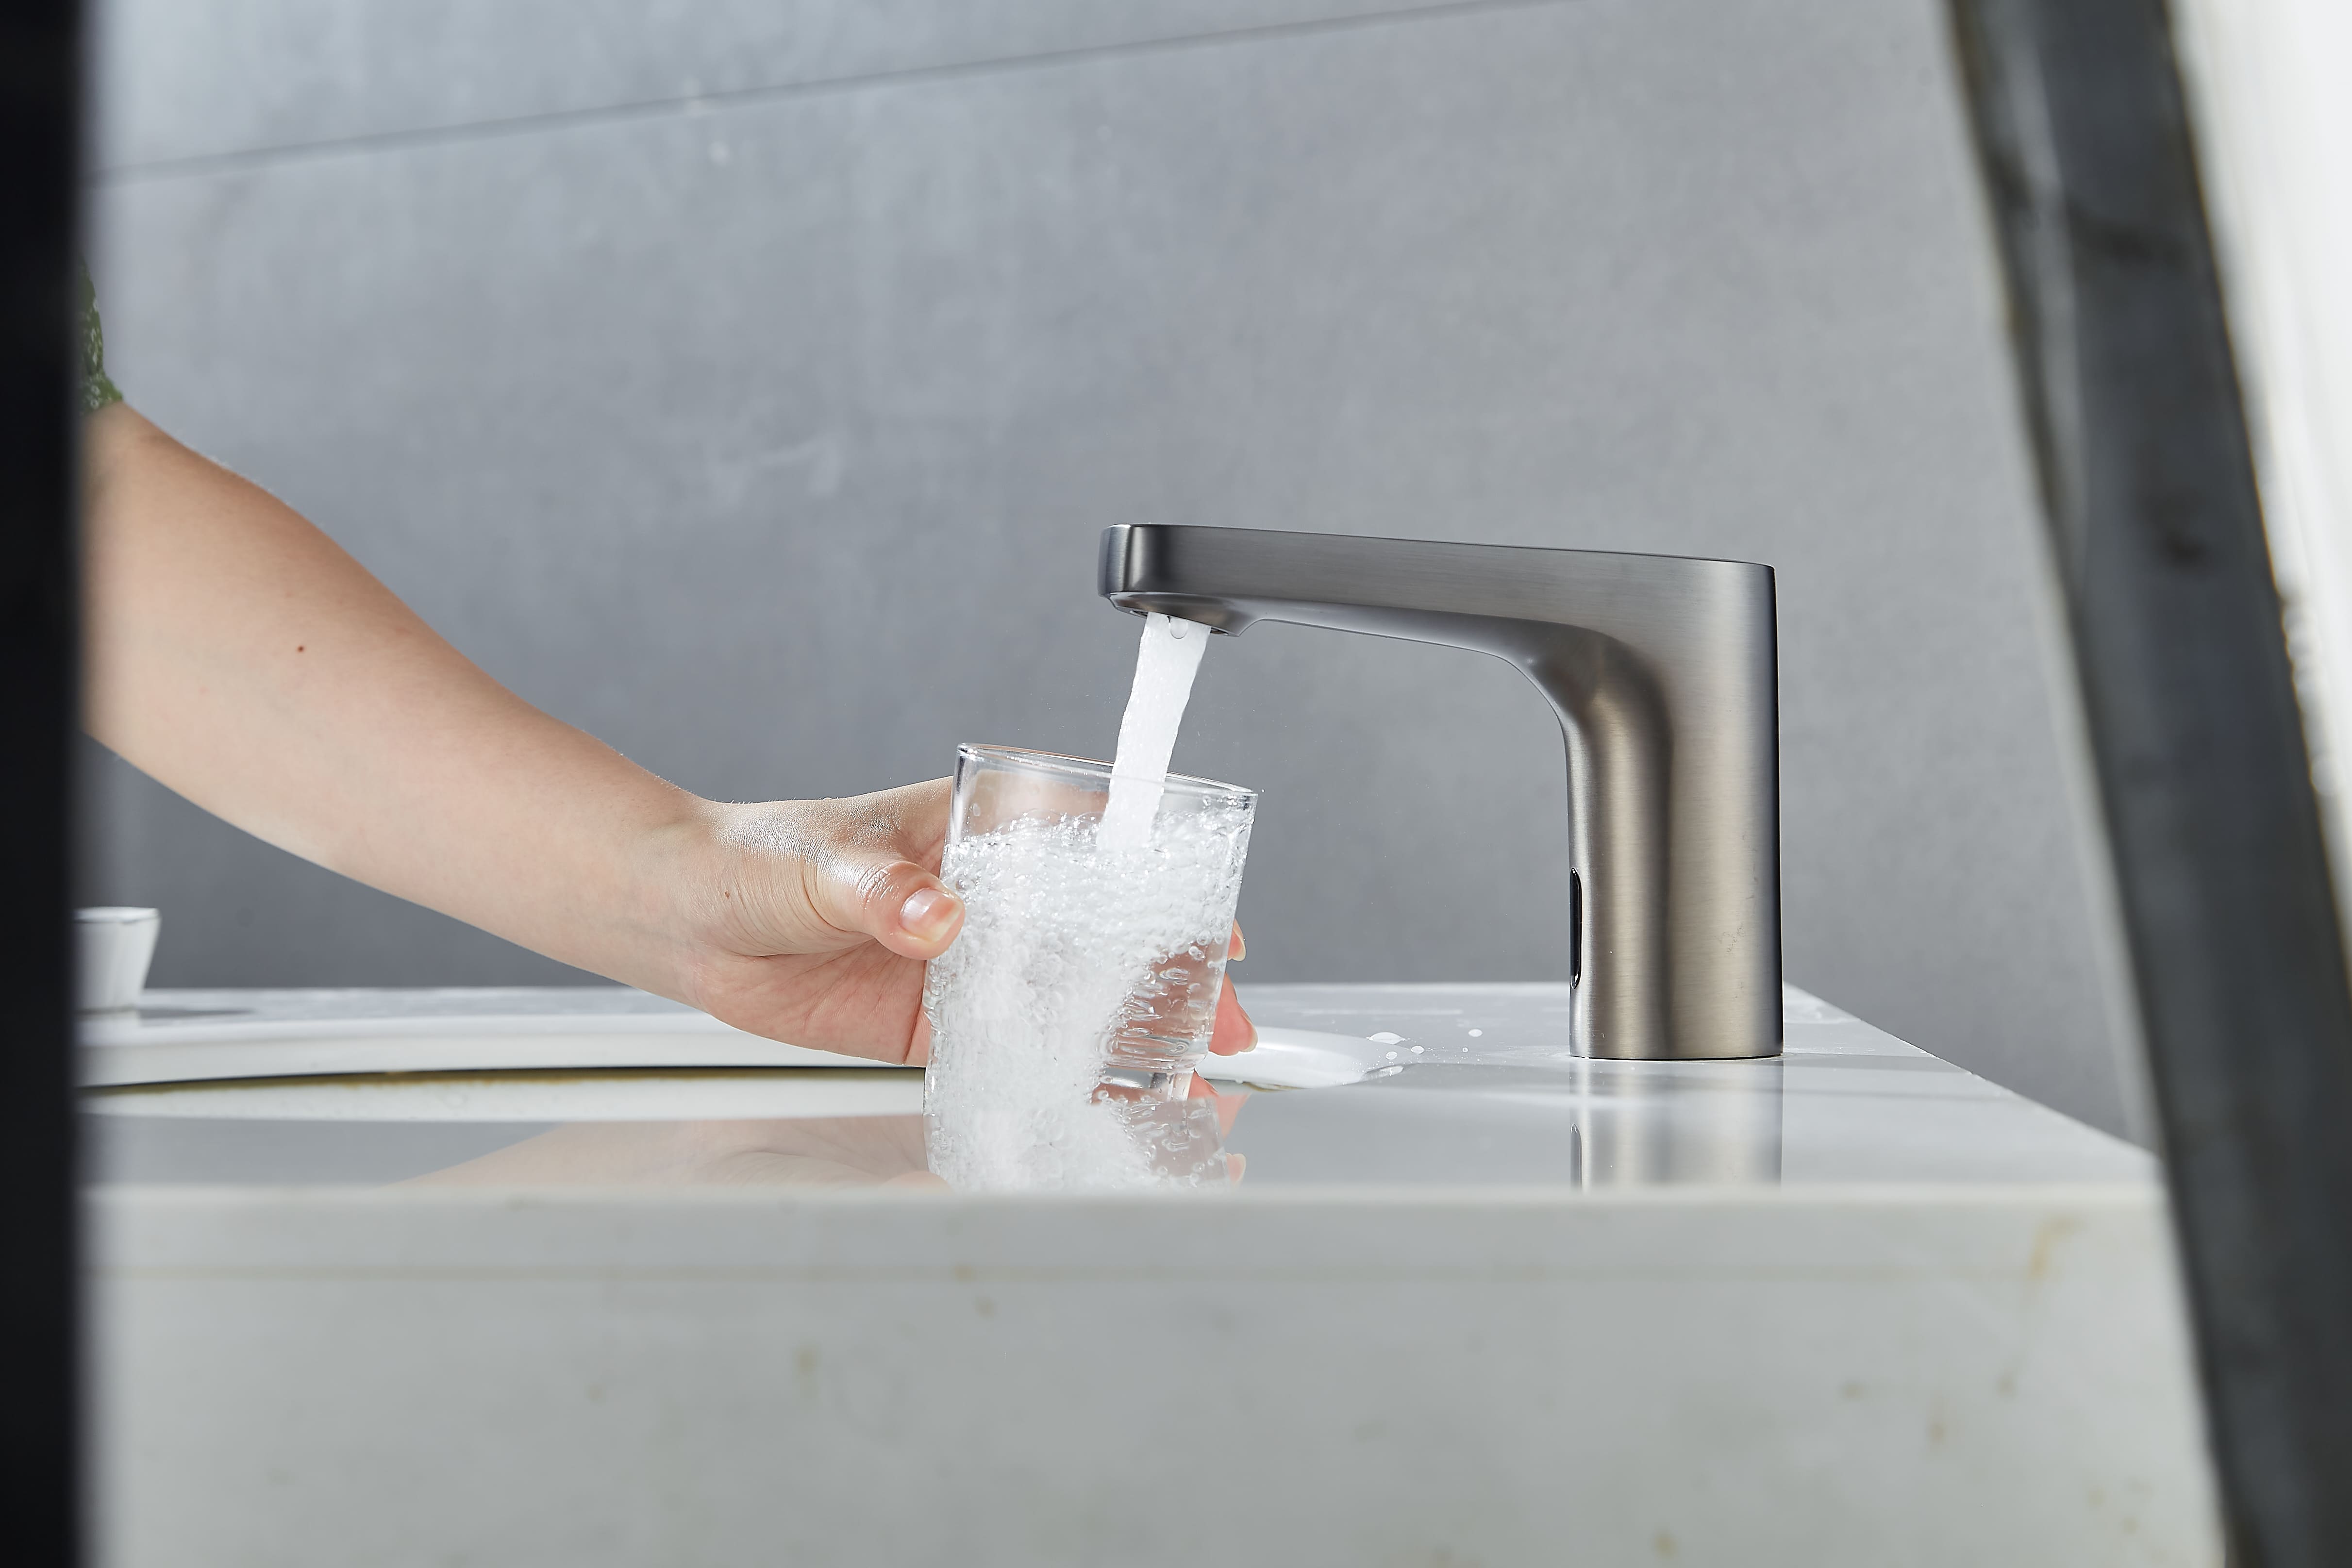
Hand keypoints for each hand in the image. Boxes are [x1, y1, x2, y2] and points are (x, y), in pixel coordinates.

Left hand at [654, 779, 1257, 1065]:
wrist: (686, 918)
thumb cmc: (757, 857)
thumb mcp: (823, 862)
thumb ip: (884, 889)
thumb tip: (938, 915)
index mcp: (982, 829)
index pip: (1102, 848)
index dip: (1171, 888)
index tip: (1219, 930)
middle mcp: (990, 898)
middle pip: (1106, 937)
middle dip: (1174, 982)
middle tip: (1224, 1031)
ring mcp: (969, 964)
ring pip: (1072, 1002)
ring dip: (1130, 1041)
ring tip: (1187, 1088)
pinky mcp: (935, 1024)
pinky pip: (1011, 1055)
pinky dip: (1058, 1081)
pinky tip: (1103, 1110)